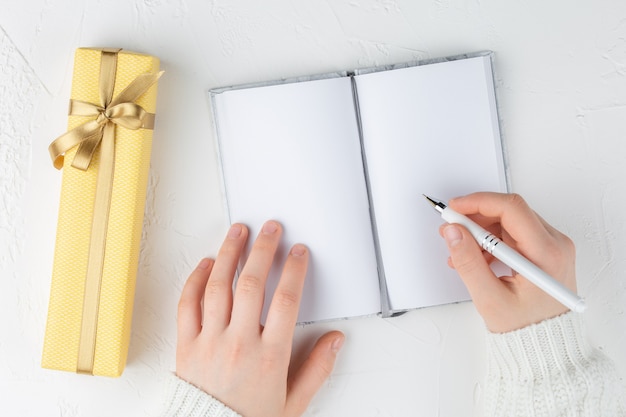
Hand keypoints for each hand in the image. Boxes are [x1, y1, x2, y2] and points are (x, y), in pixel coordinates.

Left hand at [176, 220, 344, 416]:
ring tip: (238, 231)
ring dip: (230, 253)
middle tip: (271, 228)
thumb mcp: (293, 402)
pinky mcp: (186, 345)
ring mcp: (210, 341)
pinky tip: (206, 263)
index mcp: (270, 356)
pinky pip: (188, 304)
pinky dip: (195, 279)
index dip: (294, 269)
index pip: (286, 300)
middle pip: (253, 283)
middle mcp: (239, 343)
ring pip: (219, 286)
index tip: (299, 251)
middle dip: (264, 249)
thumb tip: (335, 340)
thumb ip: (316, 369)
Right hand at [439, 192, 575, 332]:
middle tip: (451, 229)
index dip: (478, 202)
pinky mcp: (545, 251)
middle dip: (475, 217)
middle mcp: (555, 244)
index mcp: (547, 253)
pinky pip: (513, 234)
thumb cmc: (526, 328)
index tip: (454, 209)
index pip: (511, 209)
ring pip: (509, 222)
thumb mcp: (490, 298)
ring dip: (481, 231)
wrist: (546, 345)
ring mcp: (552, 246)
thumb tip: (453, 232)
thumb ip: (469, 263)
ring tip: (460, 252)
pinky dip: (491, 240)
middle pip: (510, 212)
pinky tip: (476, 258)